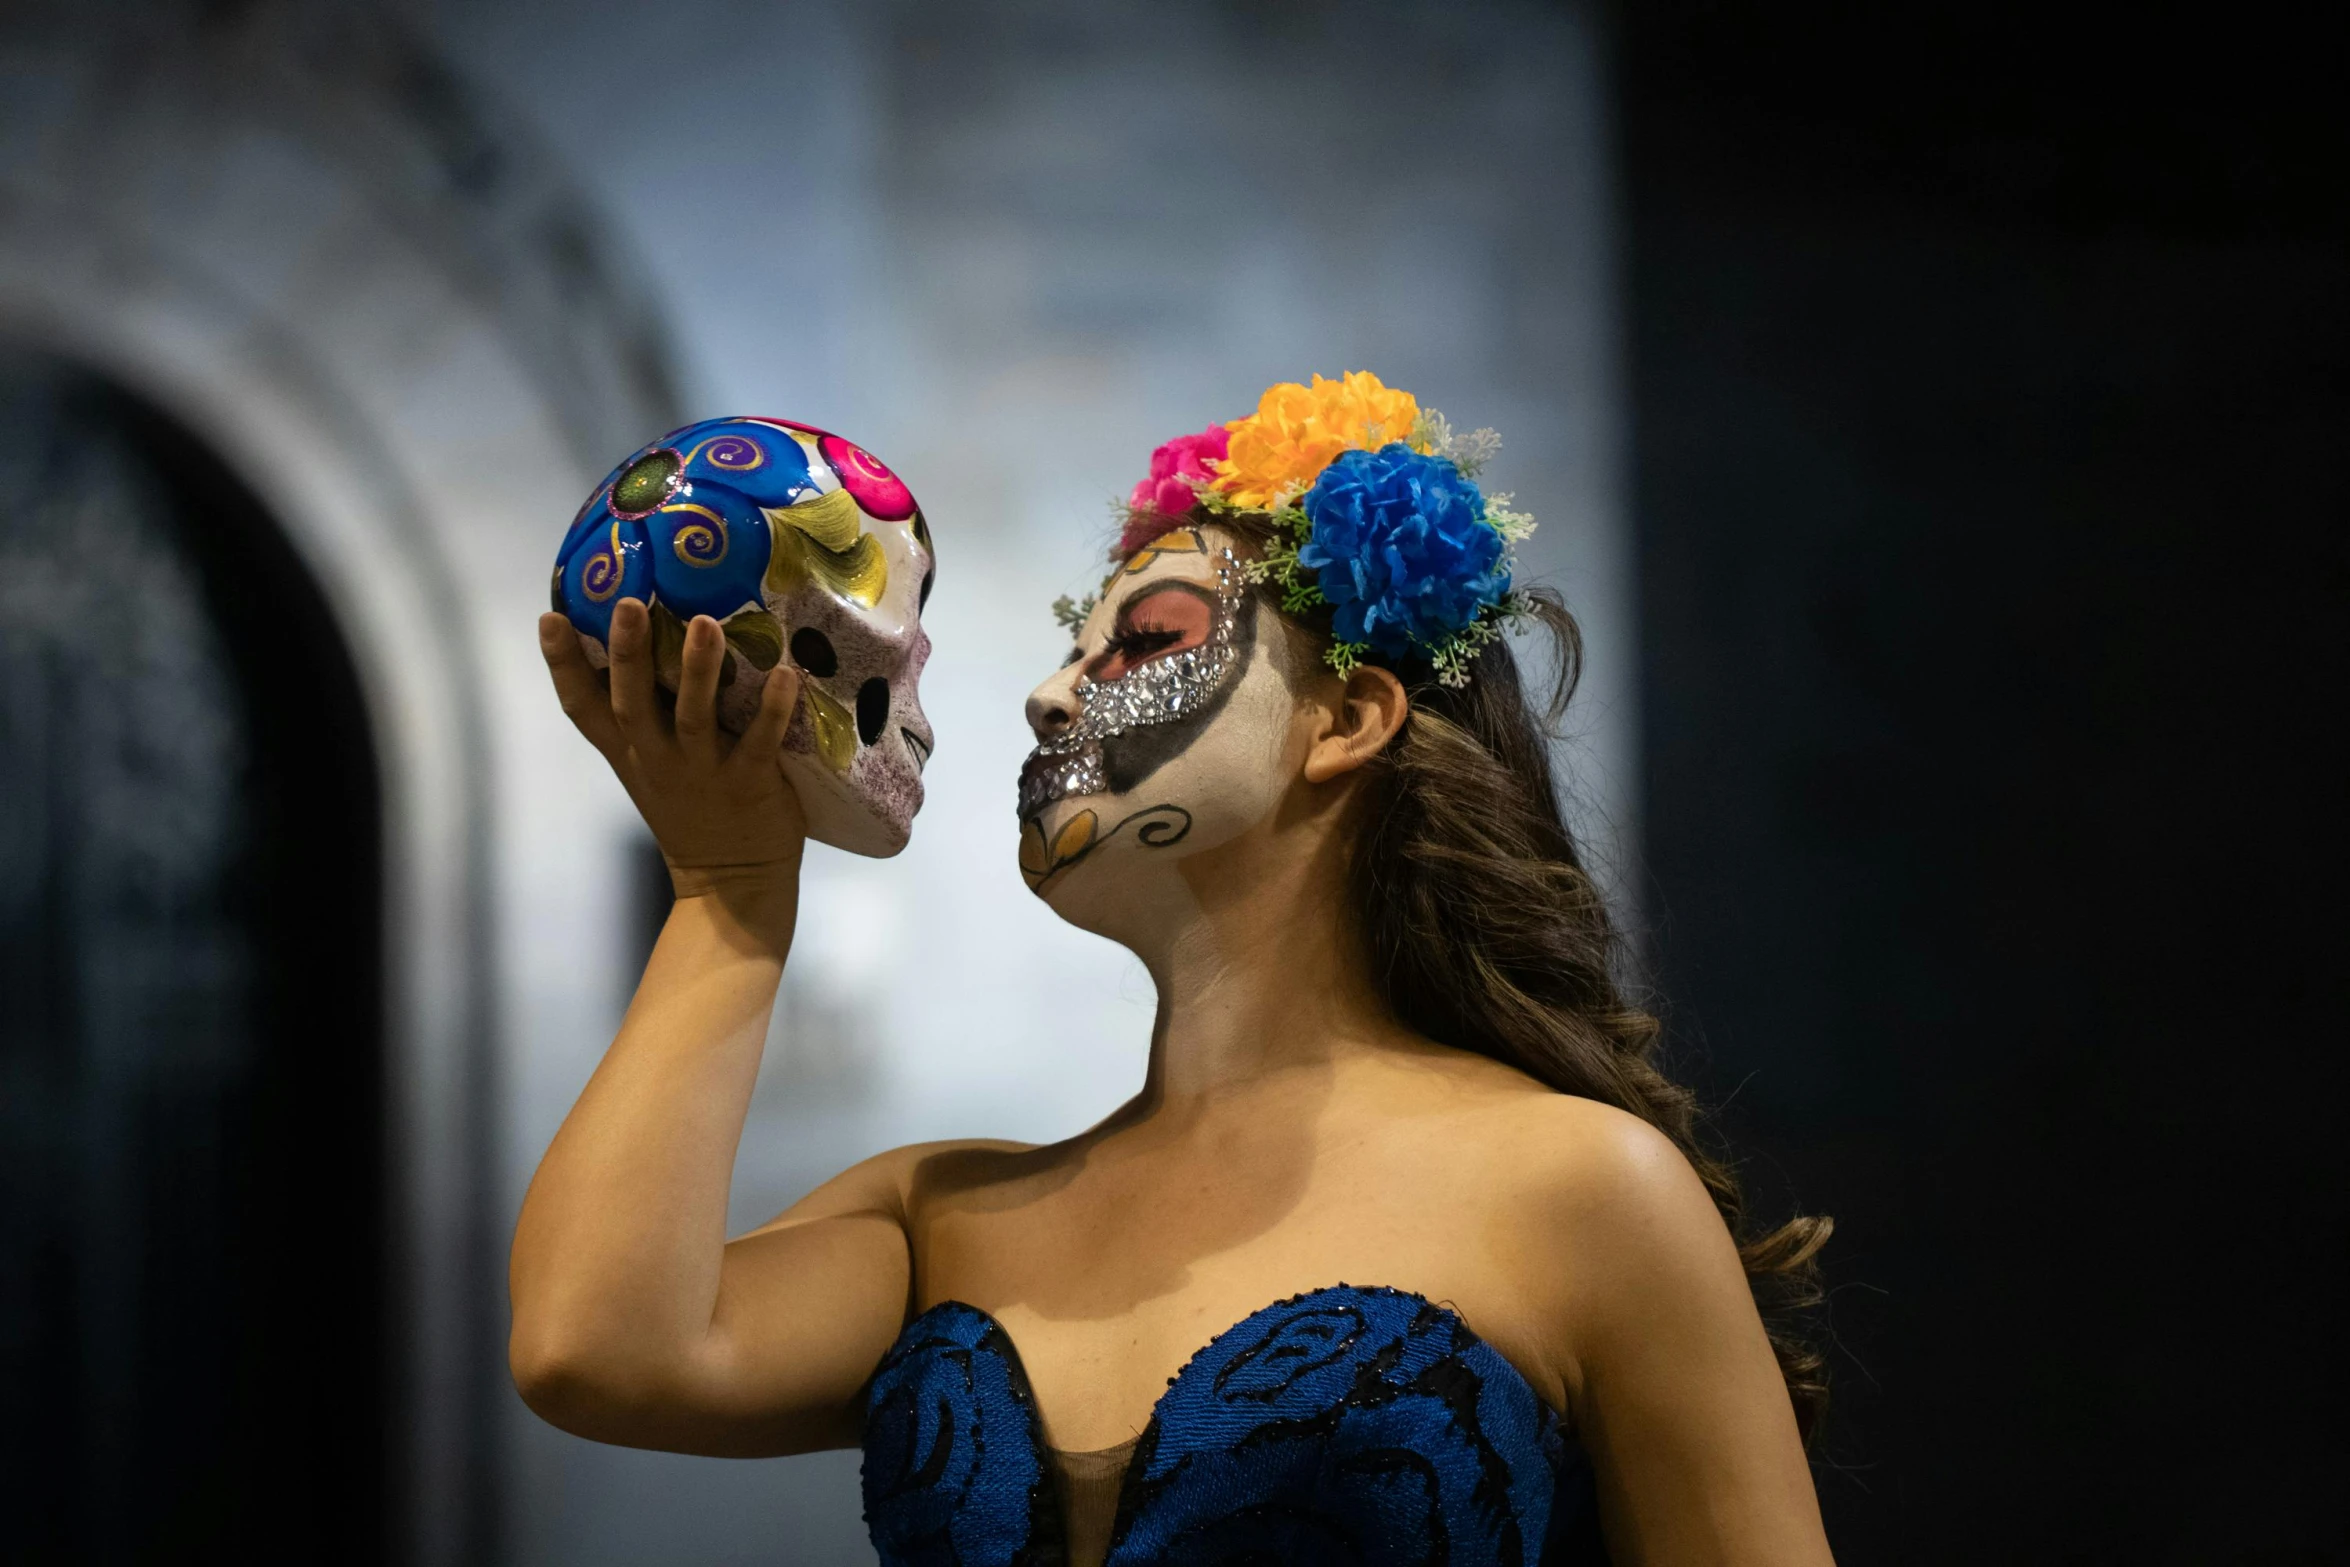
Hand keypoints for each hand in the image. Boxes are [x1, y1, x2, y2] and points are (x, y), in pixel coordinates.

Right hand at [540, 601, 805, 893]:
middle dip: (628, 654)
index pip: (583, 708)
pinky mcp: (750, 784)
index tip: (549, 618)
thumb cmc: (693, 808)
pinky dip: (772, 709)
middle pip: (632, 703)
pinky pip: (759, 742)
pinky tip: (783, 674)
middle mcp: (658, 759)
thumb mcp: (649, 766)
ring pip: (693, 717)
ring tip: (704, 624)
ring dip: (698, 670)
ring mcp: (703, 772)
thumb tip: (644, 643)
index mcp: (630, 752)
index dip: (562, 666)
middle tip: (628, 603)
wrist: (731, 883)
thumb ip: (644, 715)